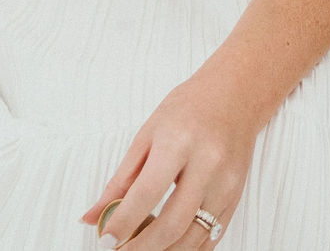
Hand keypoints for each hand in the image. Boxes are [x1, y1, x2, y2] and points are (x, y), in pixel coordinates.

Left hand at [80, 75, 255, 249]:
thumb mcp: (148, 135)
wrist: (235, 95)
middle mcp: (207, 164)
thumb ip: (121, 180)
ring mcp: (226, 184)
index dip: (123, 222)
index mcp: (179, 142)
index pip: (147, 193)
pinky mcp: (236, 197)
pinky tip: (167, 248)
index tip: (105, 240)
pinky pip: (211, 238)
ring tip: (140, 248)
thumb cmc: (189, 108)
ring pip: (193, 237)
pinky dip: (186, 250)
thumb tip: (93, 216)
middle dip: (141, 247)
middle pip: (172, 223)